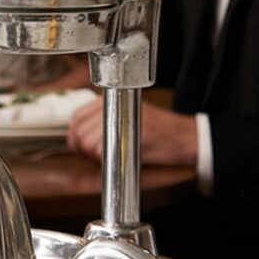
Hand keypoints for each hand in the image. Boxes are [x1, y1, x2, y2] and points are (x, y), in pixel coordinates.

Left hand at [66, 95, 199, 168]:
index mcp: (112, 99)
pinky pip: (105, 151)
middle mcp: (116, 105)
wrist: (186, 136)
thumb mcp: (128, 113)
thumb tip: (76, 134)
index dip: (72, 134)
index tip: (75, 145)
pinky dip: (105, 159)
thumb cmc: (158, 129)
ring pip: (89, 142)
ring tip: (107, 156)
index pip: (77, 116)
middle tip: (91, 155)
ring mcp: (127, 120)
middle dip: (81, 147)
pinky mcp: (135, 136)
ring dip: (93, 155)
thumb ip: (103, 118)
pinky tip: (116, 158)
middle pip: (81, 131)